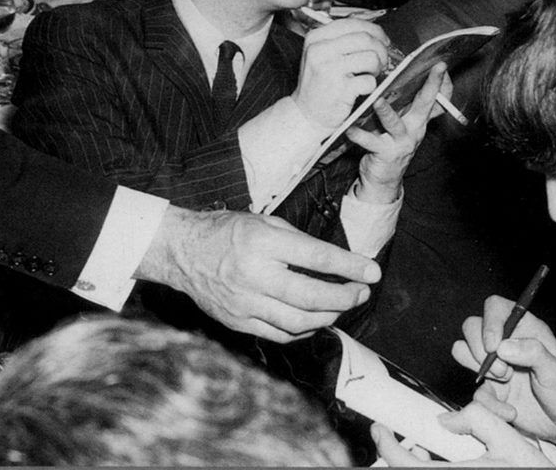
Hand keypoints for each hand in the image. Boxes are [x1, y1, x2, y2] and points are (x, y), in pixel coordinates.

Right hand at [136, 206, 380, 341]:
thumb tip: (333, 262)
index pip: (316, 256)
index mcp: (262, 241)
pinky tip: (316, 319)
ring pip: (298, 321)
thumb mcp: (263, 221)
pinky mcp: (238, 322)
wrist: (183, 252)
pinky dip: (304, 330)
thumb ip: (296, 241)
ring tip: (342, 306)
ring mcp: (244, 302)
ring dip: (328, 316)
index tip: (371, 272)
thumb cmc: (226, 231)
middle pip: (310, 295)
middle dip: (344, 297)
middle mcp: (254, 274)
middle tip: (361, 292)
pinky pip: (279, 334)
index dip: (349, 266)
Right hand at [292, 18, 388, 130]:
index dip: (374, 30)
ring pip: (371, 58)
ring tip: (369, 74)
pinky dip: (371, 86)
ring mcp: (330, 69)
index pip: (352, 24)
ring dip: (377, 68)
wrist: (306, 114)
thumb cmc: (318, 84)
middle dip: (380, 50)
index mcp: (316, 38)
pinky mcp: (341, 89)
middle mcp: (320, 50)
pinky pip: (370, 81)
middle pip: (365, 38)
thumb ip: (342, 40)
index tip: (382, 40)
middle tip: (381, 61)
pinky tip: (361, 88)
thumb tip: (376, 33)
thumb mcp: (321, 54)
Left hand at [349, 63, 450, 202]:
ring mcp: (401, 142)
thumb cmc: (390, 144)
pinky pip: (371, 142)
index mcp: (418, 119)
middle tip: (434, 69)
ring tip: (377, 100)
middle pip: (424, 104)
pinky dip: (359, 135)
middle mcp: (414, 129)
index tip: (442, 63)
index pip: (434, 98)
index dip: (439, 81)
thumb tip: (401, 77)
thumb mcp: (403, 124)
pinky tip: (349, 129)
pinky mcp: (385, 154)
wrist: (384, 179)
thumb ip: (404, 106)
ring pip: (394, 123)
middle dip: (431, 86)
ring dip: (386, 112)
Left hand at [372, 405, 553, 468]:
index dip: (386, 447)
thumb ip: (477, 418)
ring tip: (423, 452)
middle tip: (398, 438)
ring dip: (415, 465)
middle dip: (400, 456)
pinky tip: (439, 464)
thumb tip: (447, 420)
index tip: (379, 429)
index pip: (406, 466)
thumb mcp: (509, 438)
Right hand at [451, 296, 555, 446]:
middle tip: (504, 372)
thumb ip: (533, 353)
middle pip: (471, 326)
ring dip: (478, 369)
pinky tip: (509, 410)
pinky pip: (473, 389)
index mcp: (522, 328)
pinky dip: (488, 402)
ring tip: (505, 382)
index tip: (493, 346)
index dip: (489, 323)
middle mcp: (504, 341)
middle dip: (480, 350)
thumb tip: (503, 347)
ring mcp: (493, 363)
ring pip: (461, 350)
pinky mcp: (488, 387)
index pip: (494, 308)